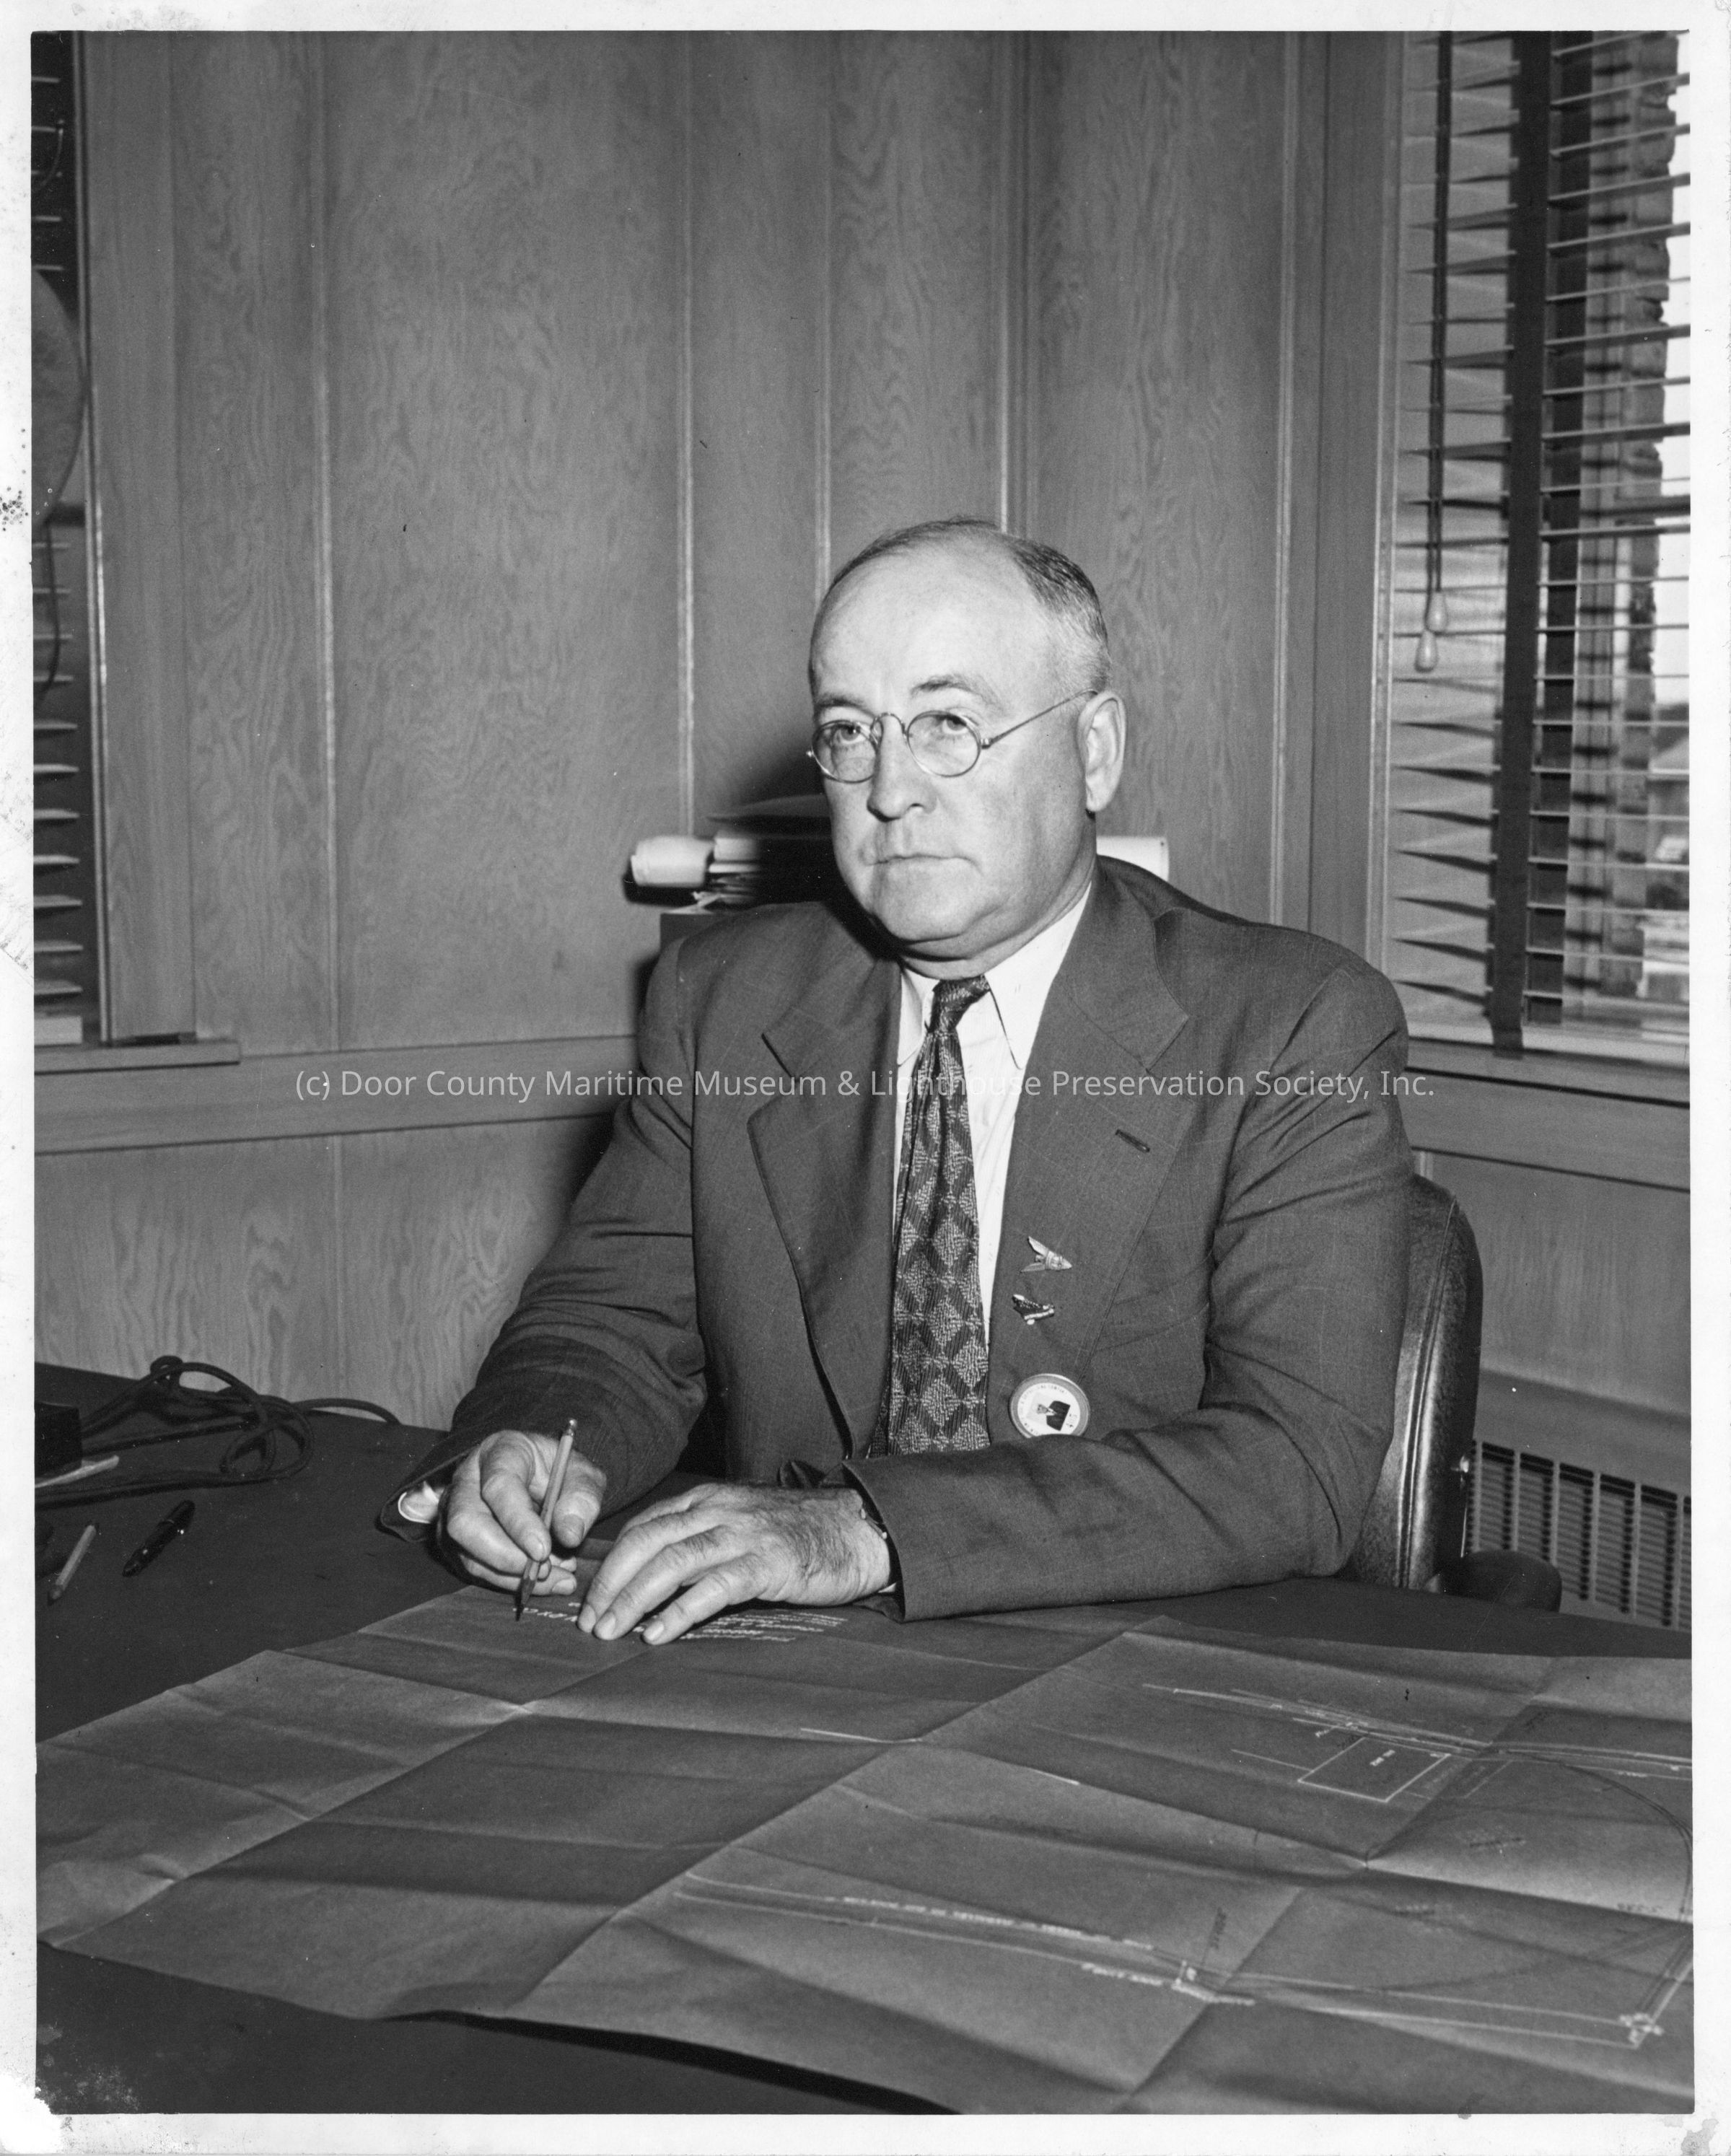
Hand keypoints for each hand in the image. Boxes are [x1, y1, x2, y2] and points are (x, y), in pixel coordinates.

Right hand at [439, 1428, 606, 1597]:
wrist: (543, 1478)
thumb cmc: (559, 1471)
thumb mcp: (583, 1475)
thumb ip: (582, 1498)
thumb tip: (570, 1535)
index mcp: (501, 1451)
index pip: (498, 1485)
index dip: (518, 1521)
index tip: (543, 1549)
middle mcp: (468, 1480)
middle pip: (465, 1523)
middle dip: (504, 1555)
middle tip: (545, 1568)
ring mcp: (455, 1511)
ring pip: (467, 1553)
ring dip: (511, 1575)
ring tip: (556, 1576)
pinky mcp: (457, 1541)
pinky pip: (475, 1569)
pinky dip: (510, 1582)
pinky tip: (545, 1580)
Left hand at [578, 1482, 892, 1645]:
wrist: (857, 1528)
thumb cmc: (797, 1533)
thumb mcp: (741, 1523)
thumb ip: (701, 1540)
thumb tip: (652, 1579)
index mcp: (707, 1500)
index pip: (643, 1528)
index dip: (610, 1564)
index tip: (590, 1598)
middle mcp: (718, 1511)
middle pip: (647, 1543)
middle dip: (610, 1584)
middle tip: (588, 1621)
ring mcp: (742, 1535)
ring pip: (671, 1563)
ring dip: (633, 1599)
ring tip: (610, 1631)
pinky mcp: (766, 1564)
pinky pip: (712, 1587)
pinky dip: (679, 1612)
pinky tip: (658, 1634)